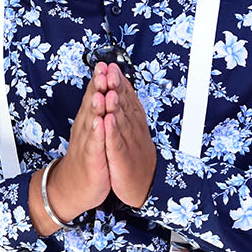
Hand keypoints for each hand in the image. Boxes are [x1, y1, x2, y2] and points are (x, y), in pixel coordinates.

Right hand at [34, 63, 112, 233]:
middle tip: (102, 69)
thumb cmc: (86, 158)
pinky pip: (95, 145)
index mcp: (88, 121)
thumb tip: (100, 90)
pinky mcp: (91, 159)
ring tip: (100, 92)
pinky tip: (100, 124)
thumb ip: (95, 110)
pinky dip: (97, 134)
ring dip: (95, 107)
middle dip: (97, 86)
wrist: (72, 186)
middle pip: (91, 104)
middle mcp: (85, 129)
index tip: (104, 63)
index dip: (98, 80)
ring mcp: (87, 143)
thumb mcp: (92, 130)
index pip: (93, 96)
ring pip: (92, 122)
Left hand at [99, 63, 157, 208]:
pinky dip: (112, 131)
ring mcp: (127, 143)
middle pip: (123, 104)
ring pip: (120, 120)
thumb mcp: (132, 129)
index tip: (110, 65)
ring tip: (108, 88)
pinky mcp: (122, 158)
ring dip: (114, 103)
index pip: (125, 98)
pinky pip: (116, 143)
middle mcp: (132, 129)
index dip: (118, 81)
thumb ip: (127, 109)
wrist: (144, 185)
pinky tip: (107, 120)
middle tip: (109, 69)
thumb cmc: (134, 155)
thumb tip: (121, 88)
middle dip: (115, 86)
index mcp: (132, 122)